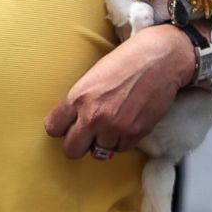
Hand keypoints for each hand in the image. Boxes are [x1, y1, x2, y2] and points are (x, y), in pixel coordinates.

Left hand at [44, 24, 191, 159]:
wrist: (159, 59)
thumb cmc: (126, 61)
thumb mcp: (93, 76)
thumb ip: (80, 100)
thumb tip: (71, 121)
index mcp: (78, 97)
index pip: (53, 128)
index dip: (60, 127)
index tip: (67, 125)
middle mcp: (93, 116)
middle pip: (71, 150)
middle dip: (78, 143)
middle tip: (86, 134)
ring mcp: (114, 127)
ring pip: (98, 152)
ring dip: (103, 141)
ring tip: (111, 123)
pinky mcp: (134, 134)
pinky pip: (120, 149)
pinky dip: (121, 141)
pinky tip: (126, 123)